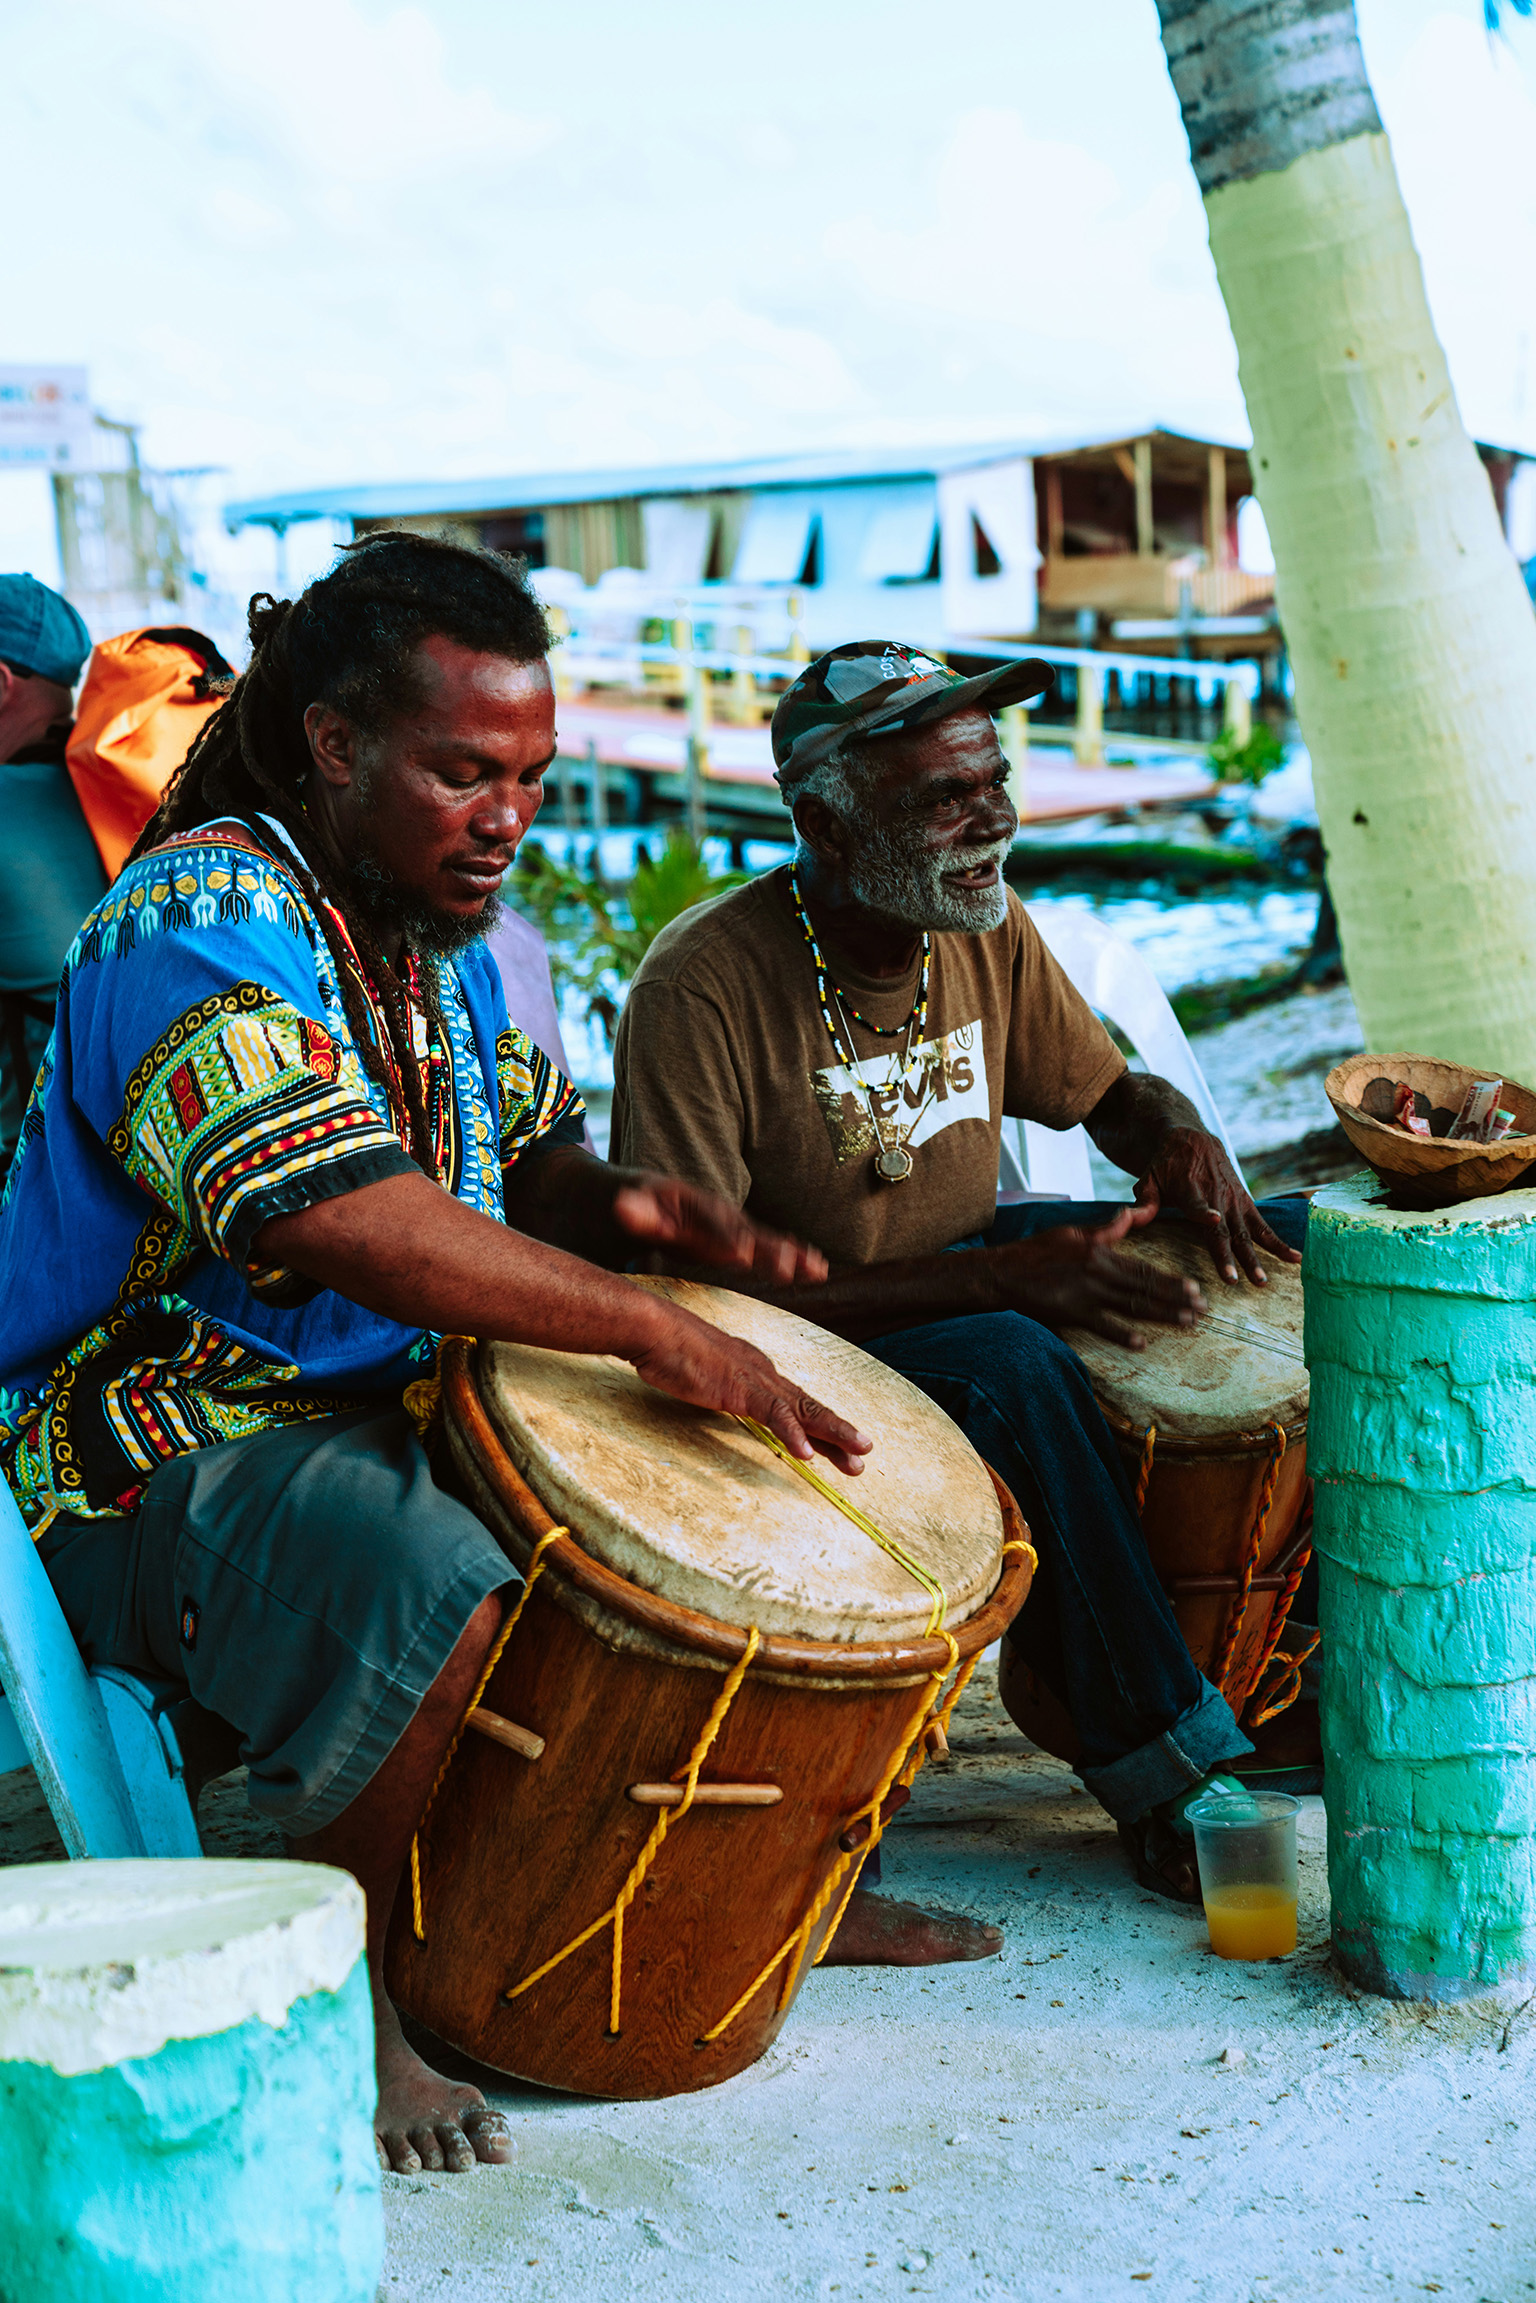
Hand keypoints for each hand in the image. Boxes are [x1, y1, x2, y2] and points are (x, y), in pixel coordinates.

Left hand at [612, 1174, 827, 1286]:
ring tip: (816, 1269)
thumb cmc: (609, 1203)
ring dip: (787, 1253)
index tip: (742, 1257)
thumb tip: (625, 1206)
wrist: (604, 1192)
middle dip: (766, 1249)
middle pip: (742, 1229)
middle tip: (788, 1266)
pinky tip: (813, 1269)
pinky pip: (759, 1246)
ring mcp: (719, 1224)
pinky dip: (787, 1255)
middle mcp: (708, 1210)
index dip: (724, 1239)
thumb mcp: (616, 1203)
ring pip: (758, 1238)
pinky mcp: (723, 1238)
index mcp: (683, 1202)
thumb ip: (629, 1209)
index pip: (707, 1223)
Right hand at [630, 1302, 870, 1475]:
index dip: (821, 1425)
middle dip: (839, 1433)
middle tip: (864, 1453)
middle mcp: (764, 1374)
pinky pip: (773, 1414)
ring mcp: (755, 1380)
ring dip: (833, 1435)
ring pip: (804, 1411)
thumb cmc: (671, 1350)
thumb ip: (721, 1389)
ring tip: (856, 1457)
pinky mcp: (740, 1389)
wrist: (655, 1329)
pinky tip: (806, 1453)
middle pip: (809, 1408)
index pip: (796, 1404)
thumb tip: (726, 1399)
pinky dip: (792, 1434)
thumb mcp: (705, 1376)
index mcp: (758, 1372)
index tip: (840, 1445)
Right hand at [987, 1206, 1205, 1349]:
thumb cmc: (1035, 1252)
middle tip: (1203, 1309)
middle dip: (1177, 1299)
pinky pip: (1102, 1326)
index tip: (1194, 1287)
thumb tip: (1131, 1214)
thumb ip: (1106, 1229)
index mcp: (1100, 1251)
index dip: (1171, 1279)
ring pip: (1133, 1306)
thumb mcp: (1072, 1232)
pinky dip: (1122, 1335)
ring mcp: (1086, 1293)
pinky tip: (1142, 1343)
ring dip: (1163, 1315)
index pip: (1144, 1268)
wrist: (1003, 1273)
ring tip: (1187, 1323)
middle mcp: (1098, 1272)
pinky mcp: (1072, 1312)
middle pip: (1146, 1288)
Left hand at [1131, 1126, 1301, 1286]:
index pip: (1197, 1203)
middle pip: (1225, 1229)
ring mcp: (1234, 1201)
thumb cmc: (1165, 1165)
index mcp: (1190, 1189)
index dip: (1205, 1212)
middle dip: (1231, 1255)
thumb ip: (1144, 1200)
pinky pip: (1264, 1226)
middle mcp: (1217, 1196)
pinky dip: (1279, 1242)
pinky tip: (1296, 1258)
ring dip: (1257, 1257)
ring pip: (1247, 1233)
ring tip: (1264, 1280)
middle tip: (1238, 1280)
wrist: (1192, 1139)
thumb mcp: (1149, 1177)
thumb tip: (1130, 1218)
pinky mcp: (1246, 1203)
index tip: (1214, 1220)